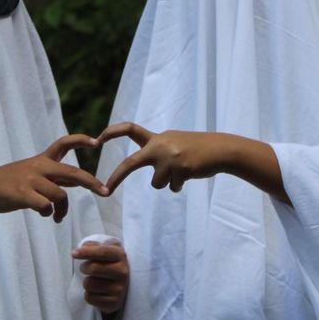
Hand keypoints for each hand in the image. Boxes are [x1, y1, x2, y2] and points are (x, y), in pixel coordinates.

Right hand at [0, 134, 107, 221]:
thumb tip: (80, 181)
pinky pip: (44, 206)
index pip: (64, 143)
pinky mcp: (22, 194)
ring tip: (58, 217)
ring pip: (60, 195)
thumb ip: (58, 177)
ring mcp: (30, 179)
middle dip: (91, 182)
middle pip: (72, 173)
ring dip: (62, 209)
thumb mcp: (36, 174)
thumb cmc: (15, 183)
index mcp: (43, 159)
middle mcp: (39, 166)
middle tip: (105, 192)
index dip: (81, 140)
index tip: (97, 141)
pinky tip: (45, 215)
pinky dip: (48, 213)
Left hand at [72, 241, 129, 314]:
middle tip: (86, 269)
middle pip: (93, 268)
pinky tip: (97, 293)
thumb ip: (94, 246)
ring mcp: (120, 289)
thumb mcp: (105, 253)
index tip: (74, 253)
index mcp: (121, 256)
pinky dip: (89, 295)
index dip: (87, 252)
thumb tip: (84, 246)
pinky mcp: (114, 303)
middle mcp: (123, 272)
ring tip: (94, 282)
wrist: (121, 289)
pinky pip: (89, 297)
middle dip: (84, 268)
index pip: (103, 252)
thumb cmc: (108, 266)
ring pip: (89, 284)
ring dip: (86, 283)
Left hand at [98, 123, 230, 193]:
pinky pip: (172, 187)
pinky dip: (180, 185)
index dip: (112, 132)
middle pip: (130, 163)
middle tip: (105, 190)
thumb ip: (158, 151)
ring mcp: (169, 157)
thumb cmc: (198, 148)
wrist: (221, 150)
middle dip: (116, 178)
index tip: (97, 139)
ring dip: (168, 182)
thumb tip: (148, 168)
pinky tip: (191, 174)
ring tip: (183, 171)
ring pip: (157, 183)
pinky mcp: (180, 169)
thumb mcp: (175, 143)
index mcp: (157, 138)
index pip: (130, 129)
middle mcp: (159, 145)